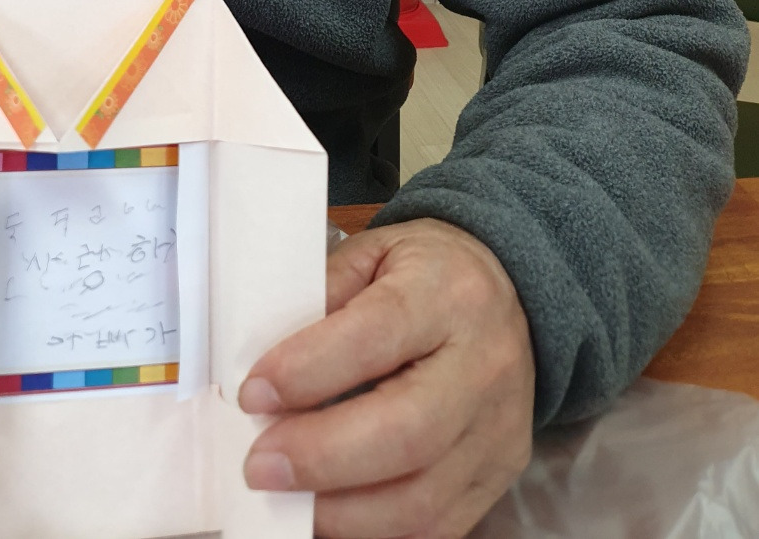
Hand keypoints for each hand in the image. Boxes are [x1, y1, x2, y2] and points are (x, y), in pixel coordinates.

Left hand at [238, 218, 534, 538]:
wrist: (509, 294)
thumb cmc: (426, 273)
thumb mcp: (373, 252)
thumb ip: (321, 296)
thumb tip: (263, 364)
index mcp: (448, 294)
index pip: (374, 336)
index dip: (307, 371)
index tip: (253, 393)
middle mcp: (484, 365)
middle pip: (405, 431)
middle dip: (320, 456)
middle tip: (260, 464)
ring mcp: (497, 430)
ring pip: (422, 498)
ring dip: (339, 510)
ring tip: (285, 494)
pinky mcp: (497, 477)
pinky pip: (435, 528)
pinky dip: (371, 529)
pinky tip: (327, 511)